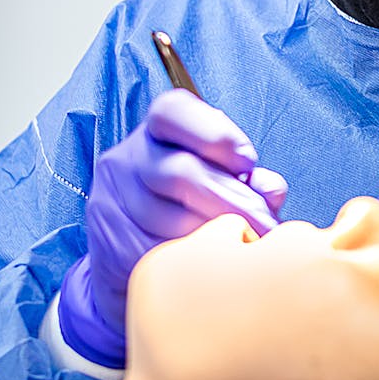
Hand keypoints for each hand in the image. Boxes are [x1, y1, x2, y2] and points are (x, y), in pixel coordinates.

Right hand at [58, 90, 287, 366]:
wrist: (135, 253)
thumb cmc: (192, 206)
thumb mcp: (221, 181)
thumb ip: (248, 181)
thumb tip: (271, 189)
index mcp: (158, 130)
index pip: (175, 113)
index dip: (215, 134)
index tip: (249, 162)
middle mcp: (128, 157)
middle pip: (181, 172)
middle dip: (233, 201)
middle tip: (266, 225)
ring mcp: (112, 199)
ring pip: (170, 219)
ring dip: (217, 236)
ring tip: (246, 247)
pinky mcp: (107, 242)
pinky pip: (156, 255)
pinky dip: (192, 262)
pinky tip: (214, 266)